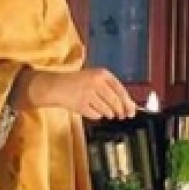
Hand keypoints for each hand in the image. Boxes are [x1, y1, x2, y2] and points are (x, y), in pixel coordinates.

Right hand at [13, 67, 136, 119]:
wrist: (56, 86)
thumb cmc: (79, 83)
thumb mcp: (96, 80)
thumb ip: (113, 90)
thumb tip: (131, 107)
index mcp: (102, 73)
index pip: (120, 90)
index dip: (128, 102)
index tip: (132, 110)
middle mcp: (95, 82)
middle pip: (115, 101)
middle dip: (120, 111)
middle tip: (121, 115)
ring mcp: (87, 93)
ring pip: (106, 109)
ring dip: (109, 114)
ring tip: (106, 112)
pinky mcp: (80, 104)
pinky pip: (95, 115)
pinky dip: (96, 115)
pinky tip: (92, 110)